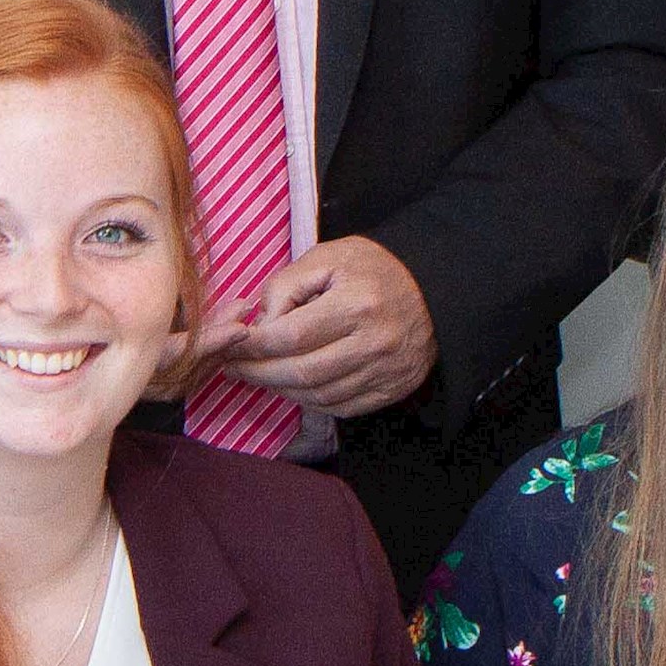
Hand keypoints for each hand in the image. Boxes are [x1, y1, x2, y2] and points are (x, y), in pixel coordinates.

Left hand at [183, 235, 435, 419]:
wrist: (433, 287)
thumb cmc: (373, 268)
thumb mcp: (327, 258)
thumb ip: (286, 286)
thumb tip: (259, 326)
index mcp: (357, 304)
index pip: (292, 336)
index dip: (255, 347)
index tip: (232, 347)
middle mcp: (374, 342)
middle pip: (302, 373)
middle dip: (260, 374)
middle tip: (236, 368)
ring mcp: (386, 371)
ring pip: (319, 396)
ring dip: (281, 390)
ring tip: (260, 376)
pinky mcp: (393, 389)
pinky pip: (341, 407)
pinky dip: (310, 402)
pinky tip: (293, 387)